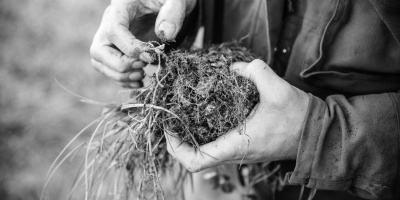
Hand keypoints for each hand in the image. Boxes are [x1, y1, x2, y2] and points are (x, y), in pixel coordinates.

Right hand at [90, 0, 195, 87]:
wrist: (166, 3)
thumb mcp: (176, 0)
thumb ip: (173, 13)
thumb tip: (165, 34)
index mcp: (121, 6)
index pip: (114, 30)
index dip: (130, 48)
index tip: (151, 57)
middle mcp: (109, 22)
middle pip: (98, 50)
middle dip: (120, 65)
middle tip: (143, 68)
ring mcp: (109, 38)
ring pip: (100, 63)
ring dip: (121, 76)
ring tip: (143, 74)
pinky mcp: (115, 50)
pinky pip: (109, 69)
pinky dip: (123, 80)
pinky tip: (141, 80)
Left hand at [165, 59, 310, 171]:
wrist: (316, 133)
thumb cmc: (299, 117)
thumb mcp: (278, 89)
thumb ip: (255, 71)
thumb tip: (234, 68)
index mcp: (238, 145)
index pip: (196, 160)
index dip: (176, 147)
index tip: (169, 126)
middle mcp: (235, 153)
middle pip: (195, 157)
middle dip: (178, 138)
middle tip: (172, 115)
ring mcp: (240, 152)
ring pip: (205, 152)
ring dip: (191, 136)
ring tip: (183, 113)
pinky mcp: (244, 146)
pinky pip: (216, 145)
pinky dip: (205, 133)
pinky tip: (204, 113)